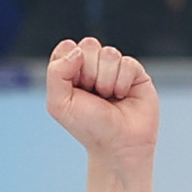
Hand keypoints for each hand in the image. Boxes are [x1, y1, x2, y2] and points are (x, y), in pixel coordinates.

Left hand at [45, 38, 156, 161]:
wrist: (118, 145)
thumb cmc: (88, 127)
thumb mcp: (59, 104)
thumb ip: (56, 73)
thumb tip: (76, 51)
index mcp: (71, 71)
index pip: (66, 48)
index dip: (69, 65)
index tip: (73, 87)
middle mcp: (93, 66)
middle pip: (88, 45)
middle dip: (89, 73)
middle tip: (92, 94)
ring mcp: (114, 67)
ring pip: (109, 53)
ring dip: (106, 81)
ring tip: (107, 97)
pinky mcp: (134, 72)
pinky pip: (127, 62)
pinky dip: (122, 82)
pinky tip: (122, 96)